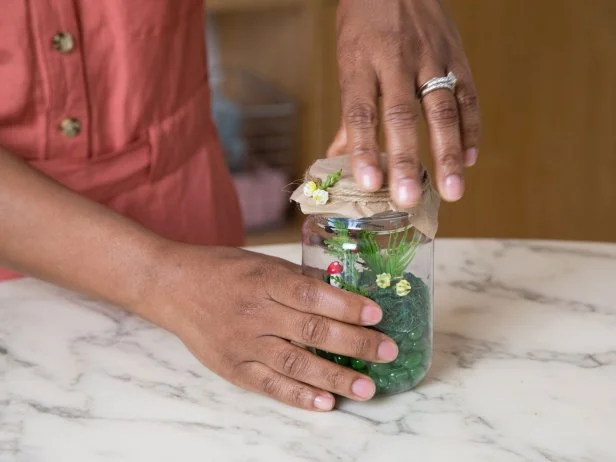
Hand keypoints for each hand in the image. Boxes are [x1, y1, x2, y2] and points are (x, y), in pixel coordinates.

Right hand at [143, 245, 398, 410]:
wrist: (173, 287)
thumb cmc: (223, 270)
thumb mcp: (262, 263)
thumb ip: (299, 279)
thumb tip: (342, 292)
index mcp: (264, 280)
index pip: (312, 295)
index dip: (347, 306)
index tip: (377, 315)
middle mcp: (255, 313)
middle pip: (311, 331)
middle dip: (354, 343)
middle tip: (387, 352)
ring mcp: (242, 343)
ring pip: (295, 364)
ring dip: (334, 377)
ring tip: (366, 387)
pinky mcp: (233, 368)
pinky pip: (270, 386)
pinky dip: (299, 396)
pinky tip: (326, 403)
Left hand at [329, 0, 480, 206]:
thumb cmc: (366, 25)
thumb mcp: (349, 61)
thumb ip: (350, 114)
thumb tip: (336, 159)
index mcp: (361, 63)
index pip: (360, 112)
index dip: (364, 149)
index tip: (370, 183)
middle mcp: (395, 60)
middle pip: (401, 115)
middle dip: (406, 160)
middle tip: (408, 198)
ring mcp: (431, 57)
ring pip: (441, 108)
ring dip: (448, 153)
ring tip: (452, 191)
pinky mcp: (457, 54)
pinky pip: (468, 94)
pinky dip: (471, 129)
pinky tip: (470, 159)